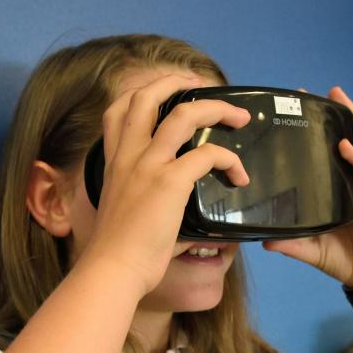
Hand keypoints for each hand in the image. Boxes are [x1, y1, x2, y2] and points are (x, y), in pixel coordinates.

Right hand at [79, 73, 251, 298]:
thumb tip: (178, 220)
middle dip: (179, 82)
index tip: (168, 92)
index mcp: (115, 162)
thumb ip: (145, 202)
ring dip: (218, 109)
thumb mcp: (124, 213)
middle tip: (205, 86)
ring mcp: (148, 165)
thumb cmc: (120, 252)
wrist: (113, 269)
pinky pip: (208, 155)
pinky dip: (229, 160)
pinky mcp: (169, 182)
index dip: (143, 92)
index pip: (118, 109)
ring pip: (185, 115)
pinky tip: (239, 176)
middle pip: (148, 96)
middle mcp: (128, 156)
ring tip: (239, 117)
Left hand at [261, 86, 352, 287]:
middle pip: (343, 140)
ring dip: (350, 121)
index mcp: (336, 191)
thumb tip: (262, 240)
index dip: (314, 133)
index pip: (324, 155)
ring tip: (339, 97)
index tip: (294, 113)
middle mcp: (351, 183)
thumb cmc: (347, 261)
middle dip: (332, 115)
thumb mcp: (311, 251)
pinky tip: (346, 145)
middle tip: (314, 92)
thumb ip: (290, 244)